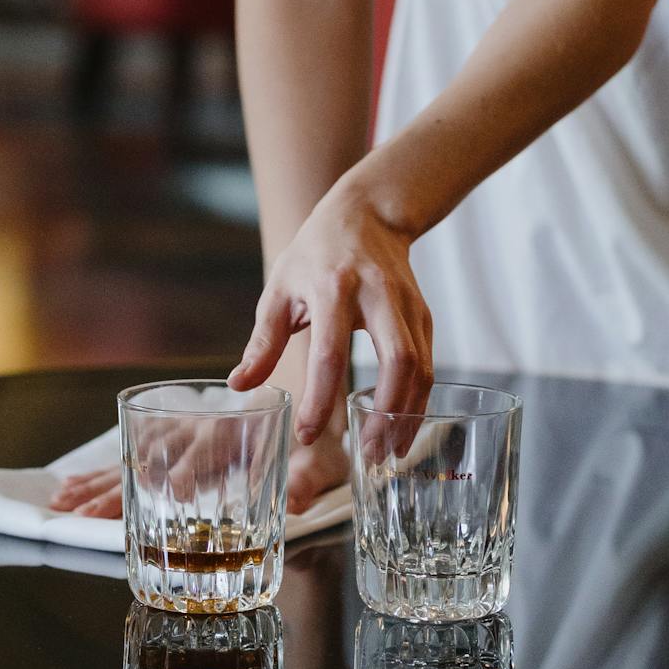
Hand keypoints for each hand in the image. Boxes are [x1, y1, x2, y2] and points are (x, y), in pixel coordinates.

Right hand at [50, 425, 348, 520]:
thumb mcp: (320, 458)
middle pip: (154, 456)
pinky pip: (128, 459)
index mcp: (232, 432)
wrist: (300, 392)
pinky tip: (72, 487)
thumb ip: (305, 479)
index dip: (187, 471)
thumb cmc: (312, 437)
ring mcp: (178, 436)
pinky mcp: (168, 443)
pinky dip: (99, 473)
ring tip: (64, 501)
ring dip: (99, 480)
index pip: (204, 451)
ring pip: (132, 458)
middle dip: (123, 485)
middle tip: (89, 512)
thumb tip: (294, 503)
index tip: (172, 492)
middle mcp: (198, 431)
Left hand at [228, 174, 432, 442]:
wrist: (367, 213)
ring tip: (388, 454)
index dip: (319, 398)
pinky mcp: (424, 314)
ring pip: (420, 367)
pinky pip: (428, 365)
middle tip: (368, 455)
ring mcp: (407, 303)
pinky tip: (401, 428)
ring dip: (407, 415)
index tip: (305, 434)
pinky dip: (418, 402)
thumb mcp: (280, 286)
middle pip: (396, 360)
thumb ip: (263, 340)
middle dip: (385, 414)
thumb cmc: (315, 253)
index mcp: (333, 287)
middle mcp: (377, 294)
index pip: (329, 352)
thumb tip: (240, 386)